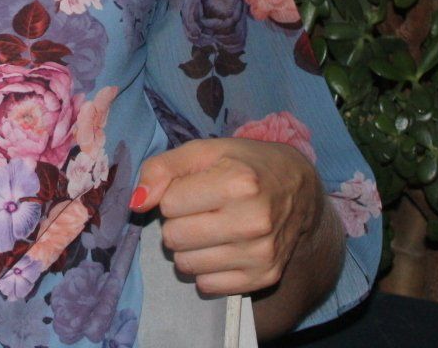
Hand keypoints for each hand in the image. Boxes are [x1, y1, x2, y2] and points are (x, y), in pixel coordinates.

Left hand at [131, 136, 326, 297]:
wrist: (300, 191)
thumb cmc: (245, 165)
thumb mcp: (204, 151)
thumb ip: (162, 169)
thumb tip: (137, 203)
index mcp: (239, 182)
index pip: (169, 204)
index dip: (174, 195)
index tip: (194, 188)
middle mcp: (254, 221)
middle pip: (174, 237)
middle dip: (178, 222)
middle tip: (200, 210)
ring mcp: (261, 254)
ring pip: (186, 265)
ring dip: (189, 247)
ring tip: (211, 228)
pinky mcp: (264, 278)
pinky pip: (207, 286)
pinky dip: (206, 269)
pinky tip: (223, 248)